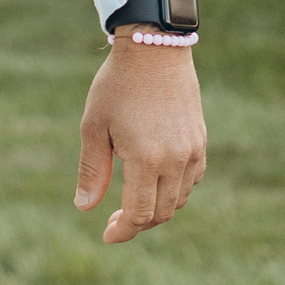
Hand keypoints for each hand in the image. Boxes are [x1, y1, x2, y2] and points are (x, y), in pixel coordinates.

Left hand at [74, 36, 206, 244]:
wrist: (154, 48)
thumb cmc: (116, 85)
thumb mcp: (94, 126)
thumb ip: (92, 170)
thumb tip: (84, 208)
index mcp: (146, 159)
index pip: (140, 213)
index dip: (123, 230)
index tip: (108, 235)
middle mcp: (175, 159)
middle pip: (162, 212)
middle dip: (138, 223)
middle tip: (114, 222)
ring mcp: (192, 150)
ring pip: (180, 198)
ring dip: (158, 209)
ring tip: (133, 204)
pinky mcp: (200, 140)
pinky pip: (192, 179)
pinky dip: (175, 190)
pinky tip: (155, 183)